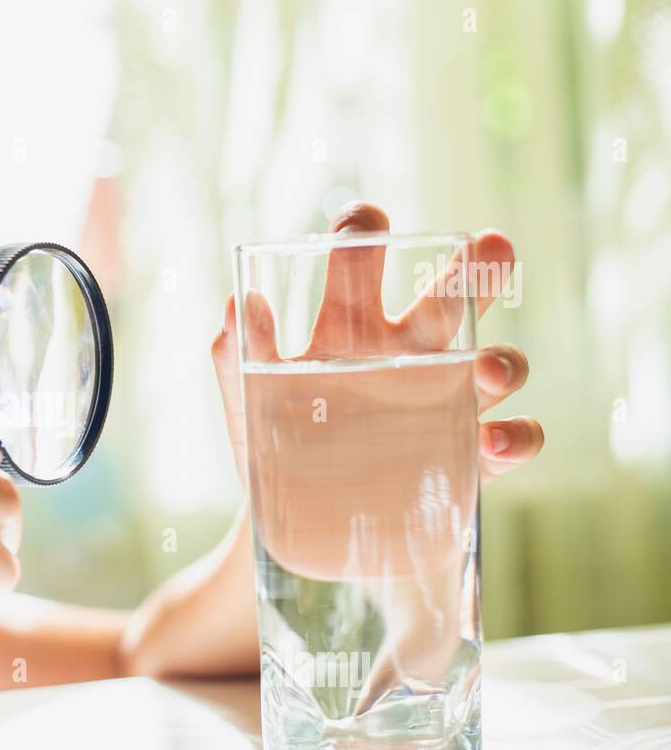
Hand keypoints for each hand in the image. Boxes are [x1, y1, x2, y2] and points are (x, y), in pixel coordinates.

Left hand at [214, 202, 542, 491]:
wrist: (293, 528)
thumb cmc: (274, 446)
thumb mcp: (248, 403)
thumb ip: (237, 355)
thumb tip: (239, 301)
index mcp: (350, 327)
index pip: (362, 260)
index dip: (365, 231)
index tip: (365, 220)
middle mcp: (408, 355)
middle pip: (451, 299)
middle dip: (475, 269)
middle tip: (490, 245)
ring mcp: (446, 404)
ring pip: (497, 365)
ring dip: (504, 360)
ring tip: (488, 368)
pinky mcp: (469, 460)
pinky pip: (510, 441)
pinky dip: (513, 439)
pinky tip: (491, 442)